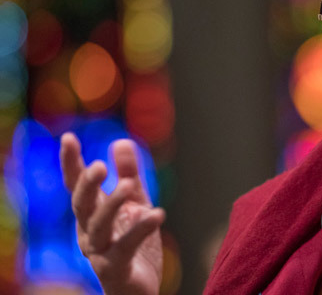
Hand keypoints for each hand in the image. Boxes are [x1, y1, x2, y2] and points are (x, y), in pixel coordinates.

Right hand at [60, 132, 164, 294]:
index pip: (76, 186)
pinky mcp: (115, 269)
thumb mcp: (135, 204)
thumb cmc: (134, 245)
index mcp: (91, 215)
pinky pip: (125, 247)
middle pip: (81, 205)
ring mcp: (99, 253)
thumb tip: (121, 141)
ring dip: (112, 204)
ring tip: (127, 186)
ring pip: (98, 226)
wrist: (141, 288)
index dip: (70, 163)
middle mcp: (89, 232)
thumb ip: (129, 175)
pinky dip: (140, 229)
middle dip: (87, 185)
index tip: (68, 137)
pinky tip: (158, 213)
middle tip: (99, 166)